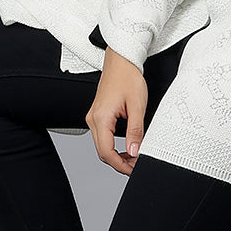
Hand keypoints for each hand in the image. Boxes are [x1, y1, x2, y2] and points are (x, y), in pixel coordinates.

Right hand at [86, 46, 147, 176]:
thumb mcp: (137, 106)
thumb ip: (136, 131)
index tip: (134, 170)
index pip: (106, 152)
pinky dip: (114, 146)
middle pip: (102, 152)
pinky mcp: (98, 115)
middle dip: (119, 163)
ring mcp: (94, 117)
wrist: (121, 60)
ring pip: (102, 146)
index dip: (121, 165)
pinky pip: (103, 137)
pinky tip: (127, 147)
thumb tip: (135, 151)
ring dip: (117, 155)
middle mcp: (93, 119)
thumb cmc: (128, 77)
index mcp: (101, 118)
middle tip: (137, 166)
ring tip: (134, 158)